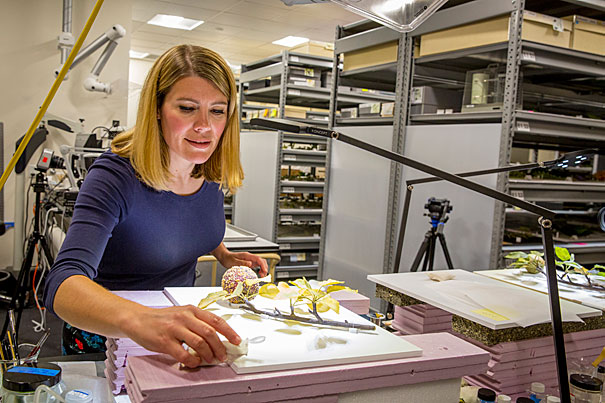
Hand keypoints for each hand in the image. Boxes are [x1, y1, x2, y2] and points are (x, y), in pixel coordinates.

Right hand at [124, 305, 240, 367]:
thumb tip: (216, 336)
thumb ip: (198, 322)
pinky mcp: (165, 341)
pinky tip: (194, 362)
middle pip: (210, 332)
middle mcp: (185, 317)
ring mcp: (174, 329)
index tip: (236, 340)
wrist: (138, 319)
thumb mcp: (182, 313)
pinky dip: (192, 360)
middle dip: (220, 346)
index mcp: (192, 310)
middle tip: (222, 355)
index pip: (216, 320)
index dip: (229, 331)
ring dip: (208, 354)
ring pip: (199, 343)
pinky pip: (184, 354)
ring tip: (210, 359)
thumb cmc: (161, 318)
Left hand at [218, 251, 267, 276]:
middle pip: (261, 260)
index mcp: (247, 256)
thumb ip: (242, 263)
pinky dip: (259, 269)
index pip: (258, 259)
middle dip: (264, 267)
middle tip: (263, 275)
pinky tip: (258, 274)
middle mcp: (250, 257)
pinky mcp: (248, 263)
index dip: (263, 265)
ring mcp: (250, 260)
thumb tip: (250, 264)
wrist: (224, 257)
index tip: (264, 271)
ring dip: (262, 269)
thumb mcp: (234, 262)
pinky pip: (256, 266)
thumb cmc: (228, 258)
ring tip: (261, 275)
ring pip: (260, 263)